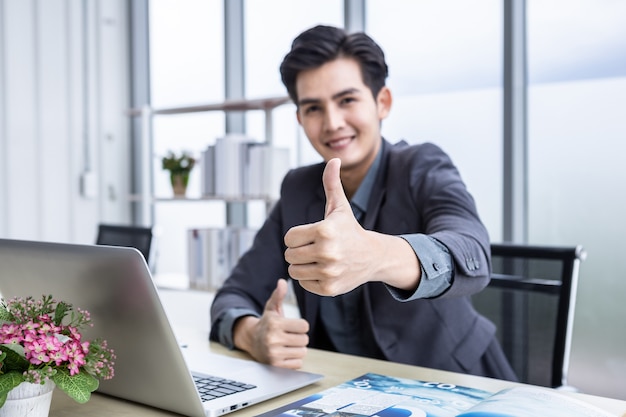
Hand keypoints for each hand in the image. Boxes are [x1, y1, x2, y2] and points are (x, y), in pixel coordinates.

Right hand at [232, 279, 308, 368]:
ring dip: (298, 349)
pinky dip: (294, 360)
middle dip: (300, 338)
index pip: (304, 326)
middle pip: (305, 340)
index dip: (301, 326)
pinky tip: (285, 354)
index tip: (293, 326)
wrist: (252, 341)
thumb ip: (278, 295)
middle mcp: (273, 339)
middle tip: (289, 336)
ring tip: (287, 345)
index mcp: (275, 323)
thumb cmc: (267, 323)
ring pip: (302, 352)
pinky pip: (298, 364)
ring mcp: (274, 354)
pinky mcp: (275, 366)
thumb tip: (282, 281)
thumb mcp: (271, 308)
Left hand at [284, 158, 380, 295]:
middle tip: (313, 248)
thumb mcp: (340, 207)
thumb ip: (331, 183)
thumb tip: (333, 158)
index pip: (289, 237)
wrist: (373, 256)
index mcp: (325, 230)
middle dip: (298, 251)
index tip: (310, 235)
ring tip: (317, 259)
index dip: (297, 236)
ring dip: (301, 265)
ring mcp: (329, 272)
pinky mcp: (330, 289)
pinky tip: (323, 270)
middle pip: (289, 255)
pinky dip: (310, 279)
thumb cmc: (350, 229)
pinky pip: (303, 284)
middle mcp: (327, 252)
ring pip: (294, 271)